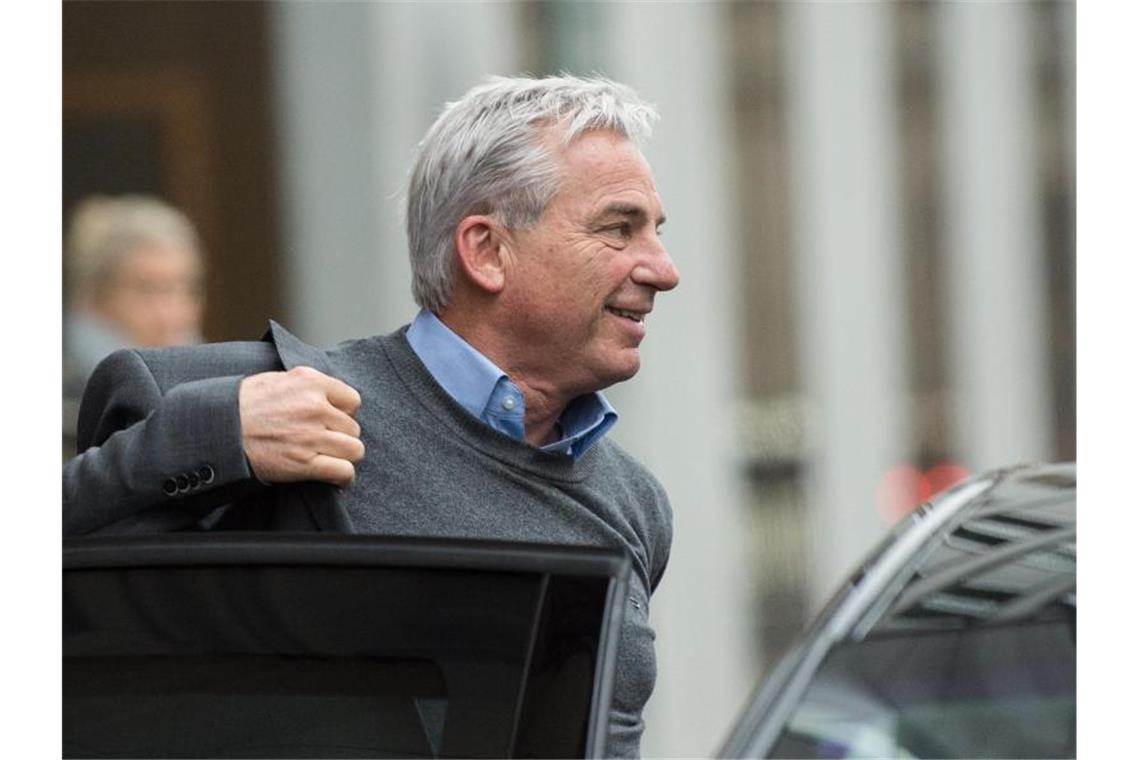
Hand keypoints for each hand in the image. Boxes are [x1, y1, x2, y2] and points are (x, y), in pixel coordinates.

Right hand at [238, 366, 364, 486]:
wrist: (219, 429)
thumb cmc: (243, 404)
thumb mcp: (278, 380)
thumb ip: (308, 385)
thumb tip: (329, 396)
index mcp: (311, 383)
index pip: (353, 400)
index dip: (344, 413)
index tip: (334, 420)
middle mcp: (315, 407)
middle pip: (353, 428)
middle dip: (341, 436)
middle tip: (325, 441)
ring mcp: (311, 436)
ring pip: (354, 450)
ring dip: (344, 456)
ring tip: (331, 458)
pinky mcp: (304, 463)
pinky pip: (343, 471)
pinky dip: (343, 477)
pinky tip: (335, 476)